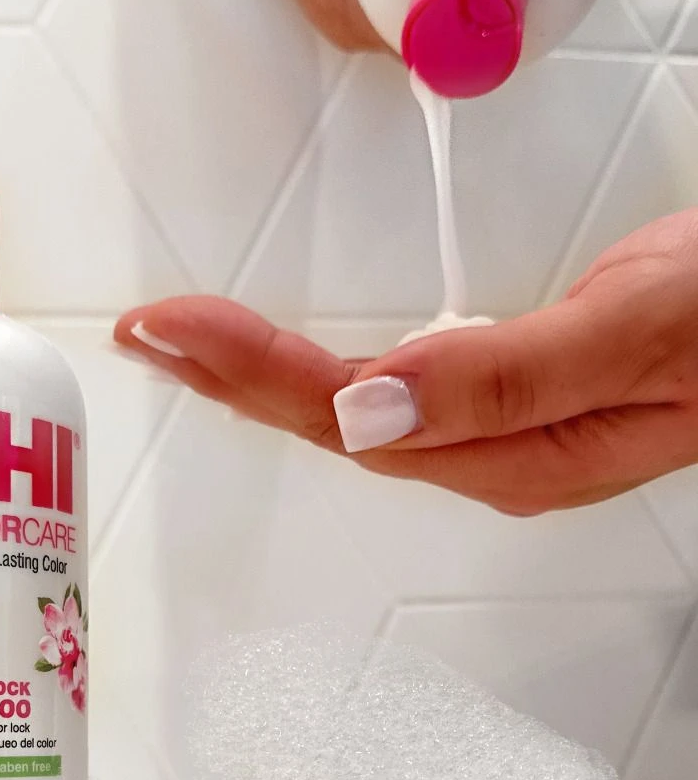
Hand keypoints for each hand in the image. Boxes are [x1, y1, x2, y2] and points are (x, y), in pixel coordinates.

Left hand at [115, 211, 697, 515]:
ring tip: (181, 345)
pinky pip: (382, 391)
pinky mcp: (504, 395)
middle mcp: (489, 450)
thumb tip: (369, 410)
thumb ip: (506, 380)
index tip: (170, 329)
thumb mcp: (633, 338)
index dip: (247, 371)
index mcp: (510, 450)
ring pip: (346, 410)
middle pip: (326, 420)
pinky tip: (279, 366)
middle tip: (145, 332)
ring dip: (255, 374)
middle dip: (224, 376)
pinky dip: (312, 369)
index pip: (344, 414)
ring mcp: (494, 428)